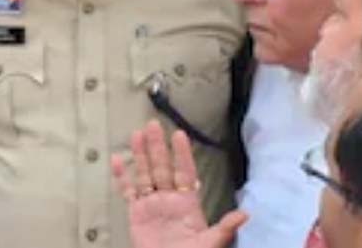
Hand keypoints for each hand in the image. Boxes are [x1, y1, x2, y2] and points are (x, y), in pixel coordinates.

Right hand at [110, 121, 247, 247]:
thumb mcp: (211, 243)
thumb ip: (225, 228)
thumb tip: (245, 214)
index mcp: (188, 203)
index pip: (185, 172)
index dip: (182, 154)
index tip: (179, 135)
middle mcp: (169, 198)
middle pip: (162, 167)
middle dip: (158, 147)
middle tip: (153, 125)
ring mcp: (152, 204)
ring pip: (145, 174)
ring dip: (140, 155)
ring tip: (136, 134)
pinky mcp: (136, 212)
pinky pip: (128, 191)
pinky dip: (121, 176)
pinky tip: (116, 160)